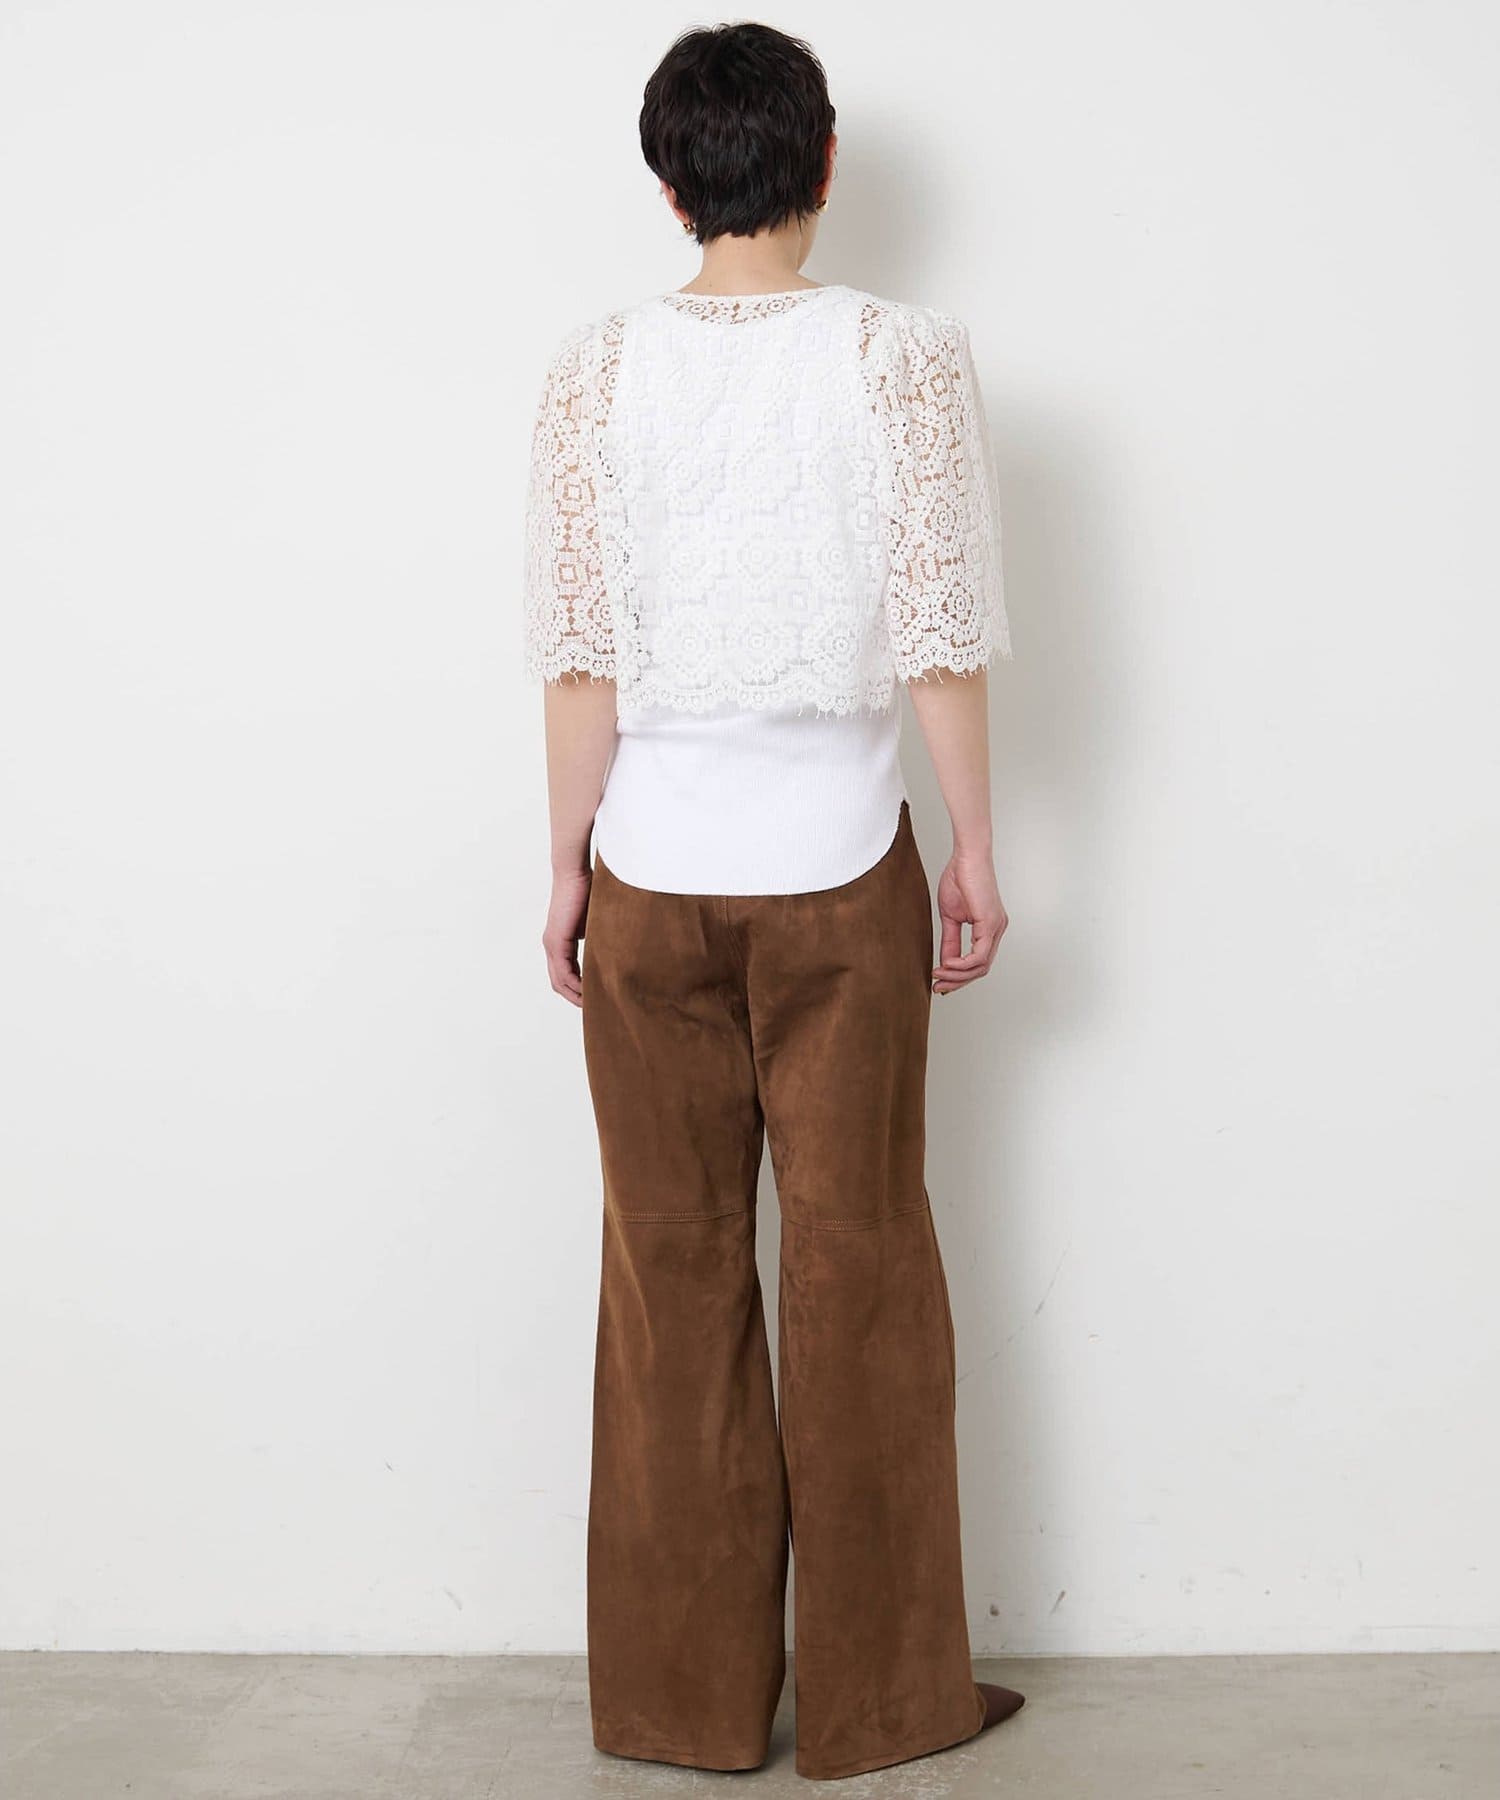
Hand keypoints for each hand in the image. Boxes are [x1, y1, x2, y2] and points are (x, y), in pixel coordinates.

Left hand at [542, 868, 591, 1006]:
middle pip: (559, 982)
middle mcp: (552, 946)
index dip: (578, 987)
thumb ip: (602, 936)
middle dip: (575, 997)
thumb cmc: (588, 889)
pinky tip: (589, 991)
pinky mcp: (556, 942)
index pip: (566, 973)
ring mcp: (552, 945)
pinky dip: (575, 985)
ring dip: (575, 995)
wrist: (574, 873)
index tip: (595, 996)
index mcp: (561, 942)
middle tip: (594, 1007)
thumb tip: (618, 948)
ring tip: (592, 1004)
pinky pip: (563, 973)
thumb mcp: (598, 920)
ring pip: (559, 981)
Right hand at [932, 851, 1007, 994]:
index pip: (978, 962)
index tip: (940, 981)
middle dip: (958, 981)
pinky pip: (979, 955)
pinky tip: (947, 964)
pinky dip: (962, 964)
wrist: (966, 857)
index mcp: (989, 928)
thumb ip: (950, 940)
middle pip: (981, 969)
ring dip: (958, 975)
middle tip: (939, 987)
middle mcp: (997, 930)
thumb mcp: (950, 917)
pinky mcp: (991, 923)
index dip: (959, 976)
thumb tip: (945, 962)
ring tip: (939, 975)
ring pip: (981, 966)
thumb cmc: (959, 878)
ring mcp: (996, 927)